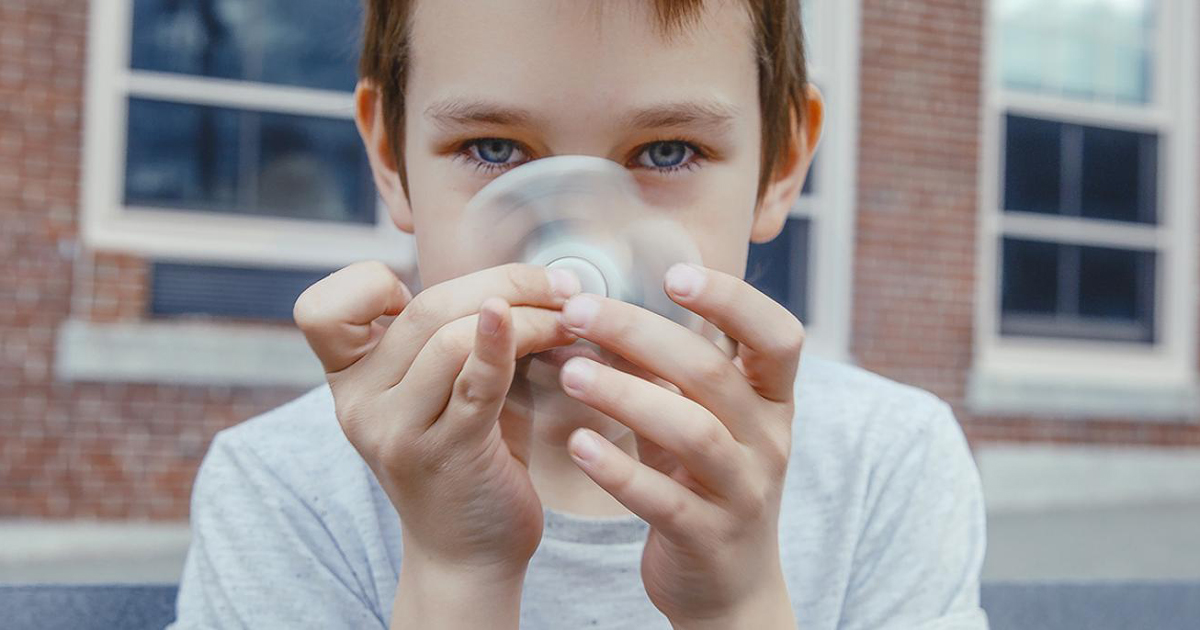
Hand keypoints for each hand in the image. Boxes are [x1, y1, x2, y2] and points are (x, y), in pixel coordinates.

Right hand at [294, 262, 580, 580]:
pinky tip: (542, 323)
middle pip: (422, 308)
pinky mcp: (445, 452)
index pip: (323, 308)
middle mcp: (359, 404)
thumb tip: (518, 276)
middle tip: (560, 287)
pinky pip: (475, 381)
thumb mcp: (440, 390)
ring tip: (571, 322)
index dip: (370, 283)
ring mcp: (397, 431)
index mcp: (349, 379)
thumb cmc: (467, 457)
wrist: (470, 554)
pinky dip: (506, 343)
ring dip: (526, 315)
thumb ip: (451, 335)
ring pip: (449, 336)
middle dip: (502, 283)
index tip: (439, 296)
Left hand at [555, 263, 802, 627]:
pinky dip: (620, 470)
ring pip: (692, 432)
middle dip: (640, 334)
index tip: (673, 275)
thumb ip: (667, 370)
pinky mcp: (708, 537)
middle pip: (711, 374)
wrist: (729, 587)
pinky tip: (577, 445)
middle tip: (577, 312)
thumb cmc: (704, 480)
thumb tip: (597, 308)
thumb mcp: (702, 418)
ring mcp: (743, 491)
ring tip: (569, 371)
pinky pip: (664, 500)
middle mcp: (768, 441)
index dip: (733, 299)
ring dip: (626, 395)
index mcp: (772, 401)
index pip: (777, 336)